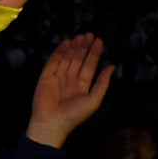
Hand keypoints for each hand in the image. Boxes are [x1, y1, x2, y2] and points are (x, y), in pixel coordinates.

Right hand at [26, 33, 113, 148]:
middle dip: (84, 47)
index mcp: (82, 85)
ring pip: (67, 58)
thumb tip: (112, 66)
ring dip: (74, 47)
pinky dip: (59, 51)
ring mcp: (58, 78)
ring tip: (80, 36)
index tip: (98, 41)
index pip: (89, 65)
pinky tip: (66, 42)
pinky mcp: (46, 77)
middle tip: (89, 35)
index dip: (94, 53)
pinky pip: (53, 61)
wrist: (52, 123)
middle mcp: (70, 80)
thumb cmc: (74, 115)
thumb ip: (103, 82)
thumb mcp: (94, 99)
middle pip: (78, 59)